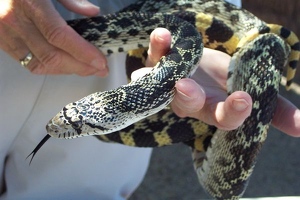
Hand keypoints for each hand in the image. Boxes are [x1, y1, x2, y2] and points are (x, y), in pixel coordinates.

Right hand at [0, 0, 107, 75]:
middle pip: (52, 56)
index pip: (59, 35)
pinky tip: (66, 66)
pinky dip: (51, 68)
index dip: (82, 52)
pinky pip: (28, 64)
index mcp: (28, 2)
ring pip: (40, 65)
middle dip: (80, 67)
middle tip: (100, 69)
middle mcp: (14, 22)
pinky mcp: (2, 43)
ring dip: (67, 70)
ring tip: (86, 69)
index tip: (100, 61)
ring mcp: (5, 35)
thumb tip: (93, 13)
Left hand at [141, 28, 299, 136]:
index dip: (234, 113)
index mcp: (216, 110)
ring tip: (165, 51)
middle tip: (184, 86)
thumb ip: (274, 110)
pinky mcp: (161, 65)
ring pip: (163, 83)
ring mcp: (172, 84)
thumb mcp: (252, 93)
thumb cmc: (226, 85)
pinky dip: (159, 46)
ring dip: (162, 69)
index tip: (246, 99)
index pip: (225, 119)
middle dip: (188, 97)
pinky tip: (163, 35)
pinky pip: (156, 58)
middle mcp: (190, 101)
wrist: (200, 71)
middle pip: (187, 104)